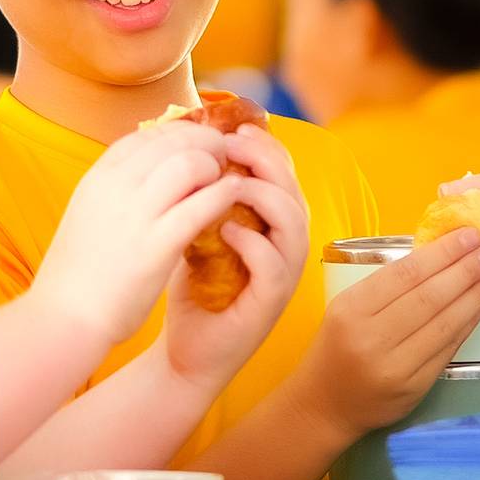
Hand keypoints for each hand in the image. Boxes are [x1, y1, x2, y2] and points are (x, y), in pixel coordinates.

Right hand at [24, 120, 241, 351]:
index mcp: (97, 178)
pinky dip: (224, 195)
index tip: (198, 143)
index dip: (180, 133)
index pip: (147, 134)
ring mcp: (135, 214)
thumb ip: (115, 191)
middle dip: (205, 143)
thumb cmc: (78, 274)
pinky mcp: (157, 246)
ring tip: (225, 180)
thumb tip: (147, 172)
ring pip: (190, 164)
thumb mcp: (88, 214)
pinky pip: (201, 205)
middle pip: (173, 141)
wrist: (64, 318)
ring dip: (215, 167)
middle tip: (222, 157)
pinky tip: (234, 197)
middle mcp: (114, 187)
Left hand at [159, 128, 309, 393]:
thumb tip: (187, 149)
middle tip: (233, 144)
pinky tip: (225, 230)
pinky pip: (275, 265)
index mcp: (271, 226)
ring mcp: (282, 277)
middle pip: (294, 190)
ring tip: (229, 184)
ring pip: (294, 222)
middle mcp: (285, 247)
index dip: (264, 146)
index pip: (282, 174)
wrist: (185, 352)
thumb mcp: (199, 232)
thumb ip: (206, 197)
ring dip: (263, 195)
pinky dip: (253, 242)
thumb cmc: (194, 290)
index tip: (234, 127)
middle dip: (266, 160)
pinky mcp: (269, 304)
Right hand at [287, 227, 479, 435]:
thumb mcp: (346, 309)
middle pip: (429, 297)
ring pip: (445, 324)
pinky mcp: (415, 387)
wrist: (325, 406)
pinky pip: (449, 348)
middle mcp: (372, 338)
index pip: (406, 274)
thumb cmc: (336, 349)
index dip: (442, 253)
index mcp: (351, 310)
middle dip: (465, 270)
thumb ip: (386, 288)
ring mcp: (396, 366)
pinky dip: (469, 323)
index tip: (468, 235)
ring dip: (475, 295)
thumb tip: (441, 257)